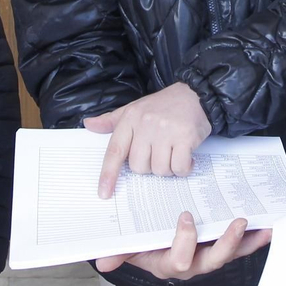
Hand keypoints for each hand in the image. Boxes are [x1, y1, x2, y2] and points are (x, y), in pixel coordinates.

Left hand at [84, 82, 211, 198]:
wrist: (196, 93)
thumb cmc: (164, 105)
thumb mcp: (135, 108)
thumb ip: (111, 120)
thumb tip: (89, 125)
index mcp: (131, 118)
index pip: (115, 150)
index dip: (108, 174)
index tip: (104, 192)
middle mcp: (146, 124)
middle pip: (139, 167)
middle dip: (150, 166)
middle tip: (160, 152)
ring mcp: (166, 131)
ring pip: (160, 170)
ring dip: (169, 167)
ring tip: (174, 151)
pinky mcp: (185, 137)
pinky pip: (179, 168)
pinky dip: (184, 168)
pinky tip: (187, 156)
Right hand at [95, 213, 271, 280]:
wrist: (152, 237)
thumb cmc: (139, 239)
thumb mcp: (127, 245)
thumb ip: (118, 251)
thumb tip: (102, 262)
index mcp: (168, 263)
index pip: (180, 260)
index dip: (185, 241)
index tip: (185, 216)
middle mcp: (191, 263)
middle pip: (212, 261)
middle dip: (226, 243)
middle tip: (237, 222)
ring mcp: (207, 255)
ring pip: (229, 254)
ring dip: (247, 241)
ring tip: (263, 226)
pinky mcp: (220, 246)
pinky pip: (240, 246)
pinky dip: (254, 238)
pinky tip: (269, 227)